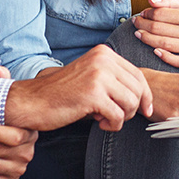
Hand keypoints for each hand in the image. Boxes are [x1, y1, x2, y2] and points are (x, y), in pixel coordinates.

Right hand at [4, 44, 153, 132]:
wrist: (33, 101)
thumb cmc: (62, 93)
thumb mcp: (92, 77)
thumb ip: (114, 80)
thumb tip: (144, 96)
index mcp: (104, 53)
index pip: (138, 74)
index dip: (146, 95)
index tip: (145, 110)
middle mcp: (103, 60)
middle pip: (138, 89)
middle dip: (133, 108)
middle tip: (116, 116)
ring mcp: (98, 76)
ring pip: (131, 103)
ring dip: (122, 117)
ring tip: (104, 117)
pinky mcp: (93, 94)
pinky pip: (118, 116)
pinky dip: (112, 125)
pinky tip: (99, 122)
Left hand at [133, 0, 178, 71]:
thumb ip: (171, 2)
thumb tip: (151, 0)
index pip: (162, 14)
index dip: (148, 13)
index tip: (142, 13)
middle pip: (160, 29)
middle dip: (143, 25)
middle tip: (136, 23)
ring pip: (165, 44)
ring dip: (147, 39)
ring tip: (139, 34)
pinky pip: (177, 61)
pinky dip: (164, 56)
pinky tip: (154, 50)